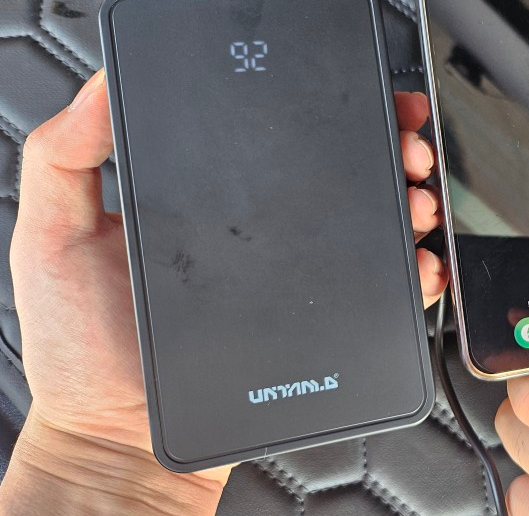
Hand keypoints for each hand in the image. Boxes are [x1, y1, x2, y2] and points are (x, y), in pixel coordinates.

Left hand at [1, 70, 446, 514]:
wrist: (124, 438)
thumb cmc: (84, 349)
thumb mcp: (53, 238)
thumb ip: (64, 160)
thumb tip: (101, 88)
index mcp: (207, 203)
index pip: (272, 139)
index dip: (320, 108)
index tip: (356, 95)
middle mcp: (257, 237)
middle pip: (337, 179)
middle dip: (386, 150)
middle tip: (402, 146)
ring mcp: (290, 281)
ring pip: (366, 230)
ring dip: (406, 204)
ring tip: (415, 199)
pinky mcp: (313, 323)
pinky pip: (374, 294)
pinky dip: (410, 275)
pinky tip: (417, 263)